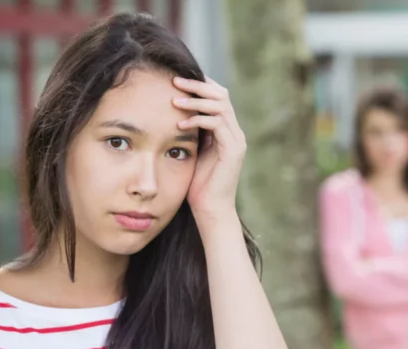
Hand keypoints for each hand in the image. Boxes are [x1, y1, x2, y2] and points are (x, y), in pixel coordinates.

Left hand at [172, 76, 246, 224]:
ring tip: (174, 99)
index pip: (217, 96)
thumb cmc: (196, 185)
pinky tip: (180, 124)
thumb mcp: (192, 151)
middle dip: (198, 84)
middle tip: (174, 80)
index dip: (199, 84)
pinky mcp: (233, 150)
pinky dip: (198, 119)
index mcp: (226, 131)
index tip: (176, 79)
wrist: (210, 210)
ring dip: (195, 100)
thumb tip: (171, 112)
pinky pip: (217, 124)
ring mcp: (236, 141)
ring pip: (220, 106)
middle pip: (222, 94)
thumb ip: (190, 132)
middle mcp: (235, 133)